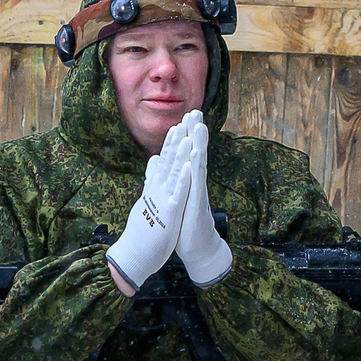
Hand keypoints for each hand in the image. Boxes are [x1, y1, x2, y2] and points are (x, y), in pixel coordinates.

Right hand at [106, 137, 194, 289]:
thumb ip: (151, 180)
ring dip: (179, 153)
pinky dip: (182, 179)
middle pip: (167, 160)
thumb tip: (153, 162)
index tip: (179, 125)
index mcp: (154, 188)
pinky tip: (188, 166)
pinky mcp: (169, 212)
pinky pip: (177, 193)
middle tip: (185, 119)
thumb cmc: (144, 230)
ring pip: (172, 172)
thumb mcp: (148, 201)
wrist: (135, 255)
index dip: (171, 143)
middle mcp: (156, 190)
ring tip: (186, 134)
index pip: (163, 161)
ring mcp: (162, 199)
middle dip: (176, 139)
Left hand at [172, 114, 232, 286]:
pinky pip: (196, 186)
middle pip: (195, 154)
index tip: (184, 117)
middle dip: (195, 134)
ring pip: (198, 166)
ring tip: (200, 127)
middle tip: (196, 112)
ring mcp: (197, 194)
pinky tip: (195, 158)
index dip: (184, 137)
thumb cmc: (186, 224)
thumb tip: (161, 162)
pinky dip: (195, 171)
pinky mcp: (196, 206)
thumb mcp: (176, 198)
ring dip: (199, 146)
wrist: (197, 248)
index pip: (185, 154)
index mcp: (186, 182)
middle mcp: (194, 184)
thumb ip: (170, 179)